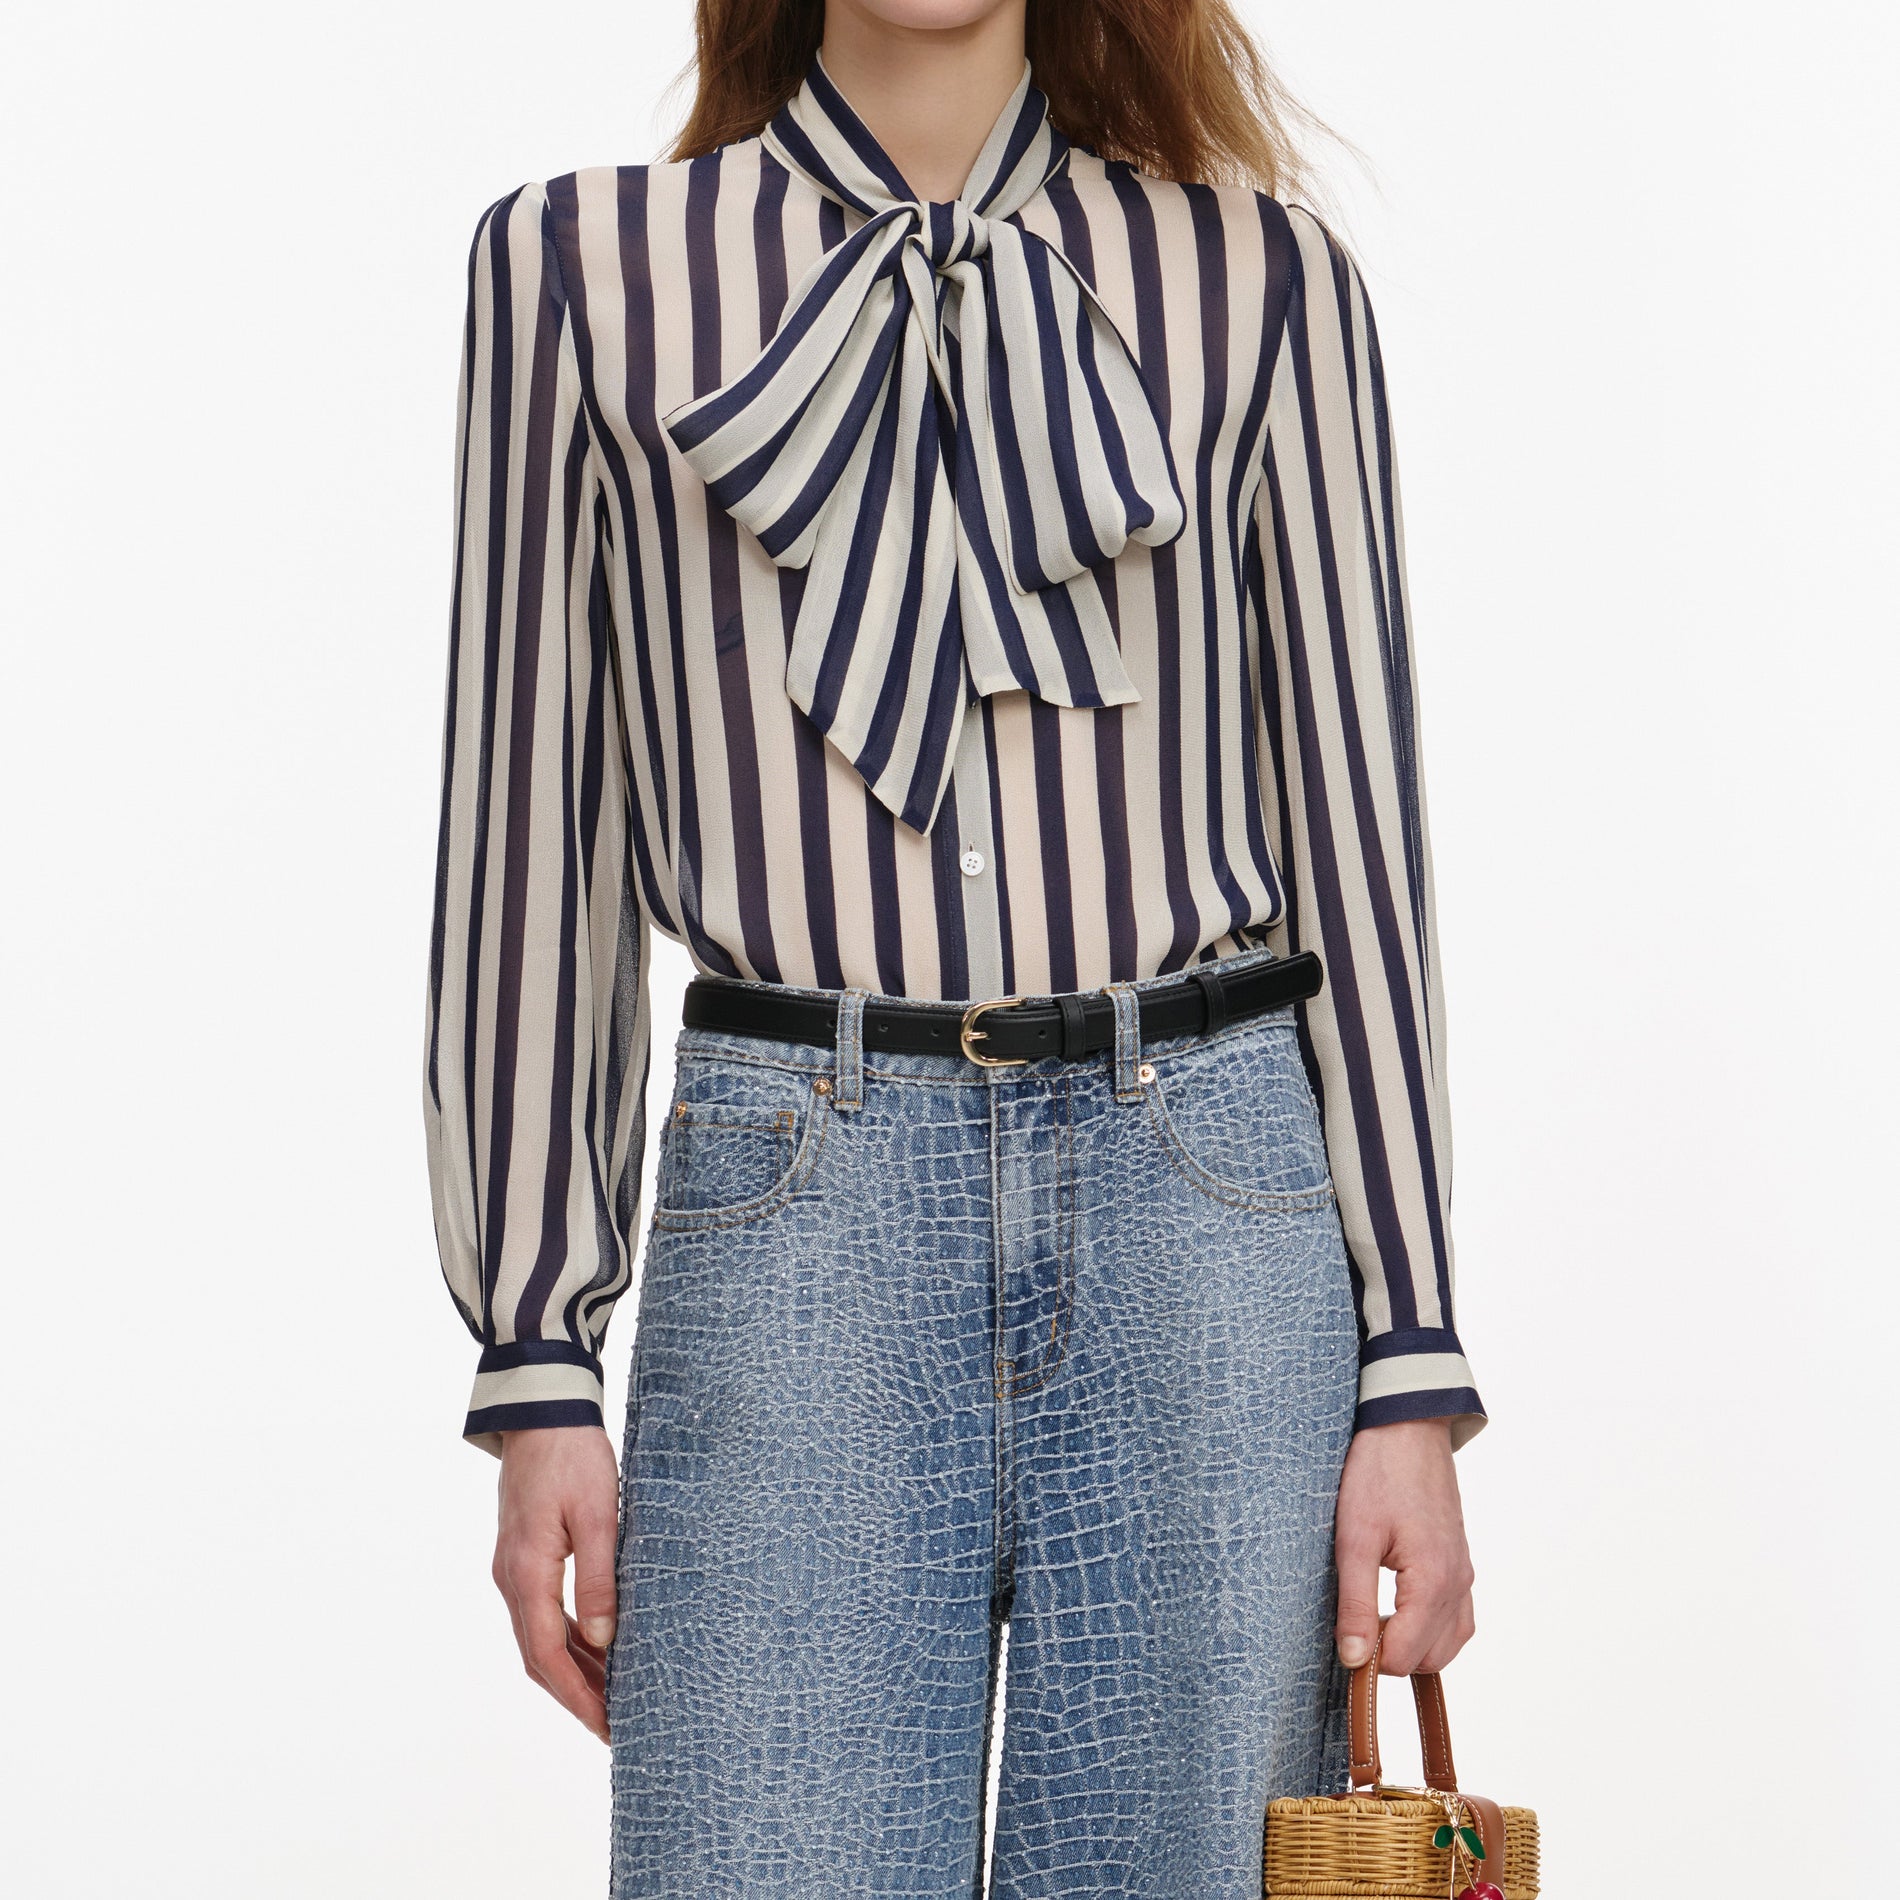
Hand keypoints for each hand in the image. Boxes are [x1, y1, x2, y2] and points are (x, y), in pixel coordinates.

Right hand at [494, 1425, 620, 1742]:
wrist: (542, 1411)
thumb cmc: (573, 1457)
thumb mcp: (599, 1514)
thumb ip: (599, 1578)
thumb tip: (605, 1640)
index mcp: (527, 1571)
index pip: (548, 1655)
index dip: (577, 1696)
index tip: (605, 1726)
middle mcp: (511, 1577)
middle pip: (538, 1656)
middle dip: (574, 1695)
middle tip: (612, 1725)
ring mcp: (512, 1567)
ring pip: (538, 1637)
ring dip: (570, 1668)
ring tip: (610, 1694)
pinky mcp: (522, 1554)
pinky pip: (541, 1612)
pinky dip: (567, 1637)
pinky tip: (596, 1646)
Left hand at [1333, 1417, 1474, 1676]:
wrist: (1407, 1425)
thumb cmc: (1378, 1473)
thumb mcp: (1354, 1538)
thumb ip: (1356, 1603)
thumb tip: (1356, 1660)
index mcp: (1433, 1582)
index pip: (1406, 1658)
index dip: (1370, 1660)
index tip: (1342, 1641)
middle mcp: (1458, 1583)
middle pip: (1431, 1658)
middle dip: (1392, 1654)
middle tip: (1355, 1625)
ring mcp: (1464, 1572)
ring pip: (1449, 1642)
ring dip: (1413, 1645)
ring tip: (1373, 1618)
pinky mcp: (1460, 1561)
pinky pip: (1457, 1616)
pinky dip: (1431, 1626)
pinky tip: (1399, 1609)